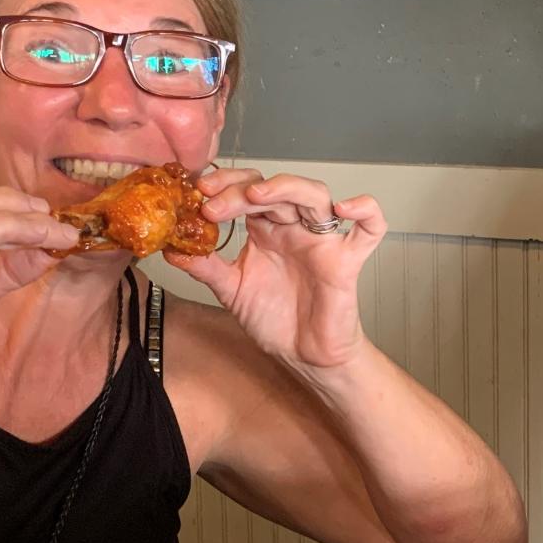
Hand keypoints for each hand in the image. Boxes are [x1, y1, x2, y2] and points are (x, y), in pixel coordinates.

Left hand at [164, 168, 386, 368]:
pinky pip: (370, 229)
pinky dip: (366, 211)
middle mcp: (293, 228)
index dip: (224, 186)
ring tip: (255, 197)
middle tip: (211, 204)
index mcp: (265, 230)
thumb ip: (205, 267)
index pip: (247, 190)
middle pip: (274, 189)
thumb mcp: (231, 291)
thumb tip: (171, 249)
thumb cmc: (276, 320)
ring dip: (285, 189)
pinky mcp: (346, 261)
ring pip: (314, 196)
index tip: (197, 194)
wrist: (303, 356)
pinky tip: (344, 208)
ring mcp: (321, 241)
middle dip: (240, 190)